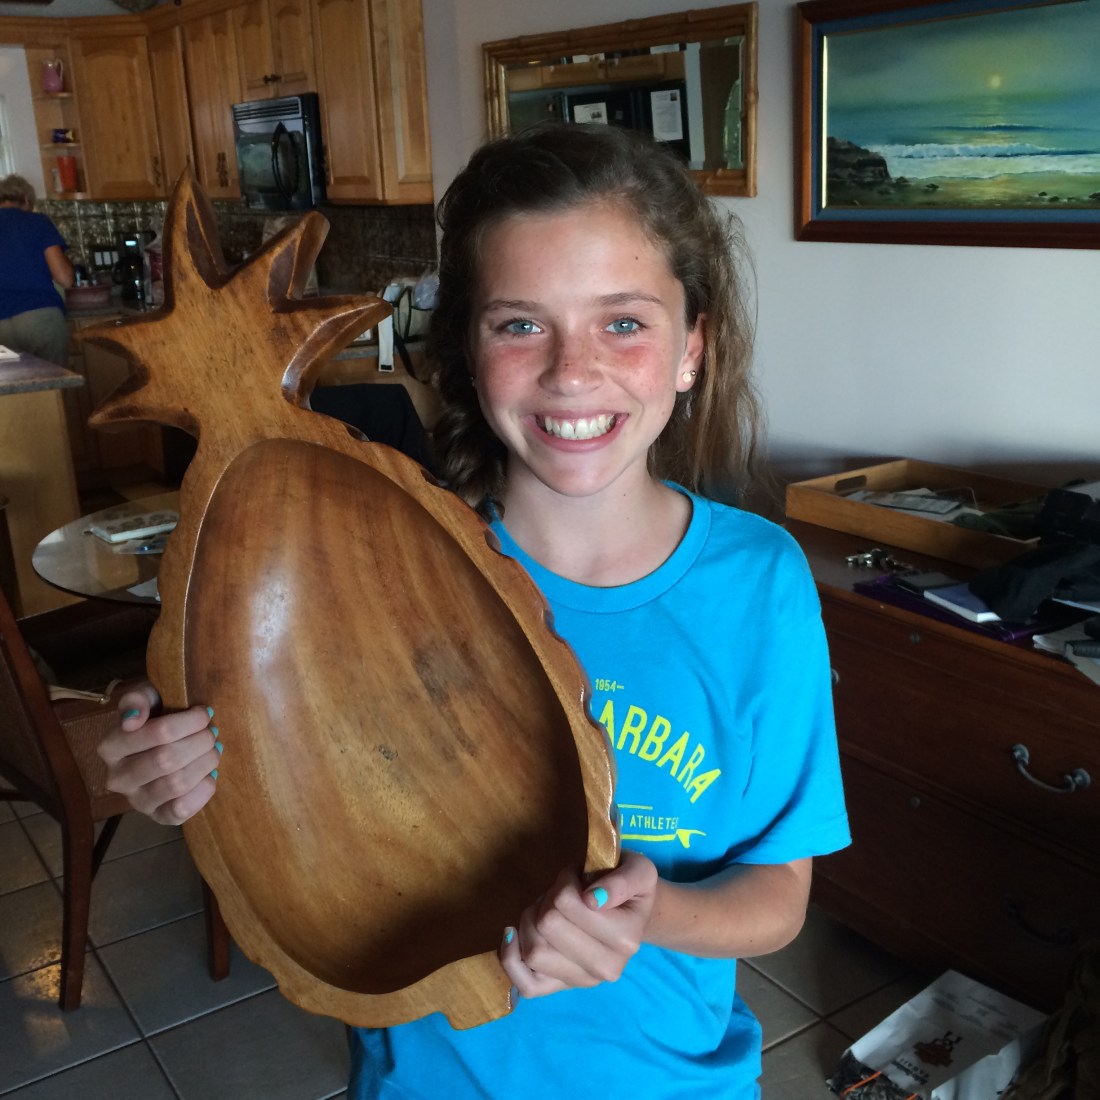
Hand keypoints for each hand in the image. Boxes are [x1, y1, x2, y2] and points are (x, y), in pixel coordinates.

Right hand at [97, 682, 219, 825]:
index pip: (159, 732)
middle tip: (212, 732)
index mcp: (109, 746)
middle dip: (201, 742)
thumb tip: (133, 720)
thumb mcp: (145, 697)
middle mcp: (117, 777)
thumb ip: (137, 699)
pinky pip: (181, 810)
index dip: (191, 721)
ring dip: (205, 763)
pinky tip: (208, 775)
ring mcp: (136, 801)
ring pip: (177, 784)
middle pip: (168, 759)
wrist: (162, 744)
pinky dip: (203, 790)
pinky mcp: (157, 816)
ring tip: (213, 750)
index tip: (204, 713)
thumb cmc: (155, 715)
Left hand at [500, 849, 657, 999]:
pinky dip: (511, 958)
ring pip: (533, 951)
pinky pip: (527, 985)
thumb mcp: (638, 871)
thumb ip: (621, 881)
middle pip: (547, 925)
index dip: (564, 880)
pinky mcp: (562, 988)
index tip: (577, 877)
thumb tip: (592, 900)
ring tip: (547, 909)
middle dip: (547, 899)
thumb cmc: (631, 888)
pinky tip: (512, 934)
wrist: (633, 914)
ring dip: (531, 921)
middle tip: (562, 893)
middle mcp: (606, 968)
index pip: (567, 902)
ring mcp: (582, 982)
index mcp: (625, 939)